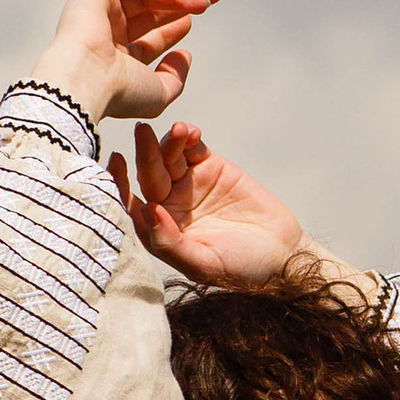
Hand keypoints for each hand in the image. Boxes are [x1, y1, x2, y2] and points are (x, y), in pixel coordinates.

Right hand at [33, 0, 225, 124]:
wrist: (88, 81)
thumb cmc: (118, 93)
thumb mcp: (159, 94)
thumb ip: (175, 78)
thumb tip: (184, 56)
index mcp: (118, 55)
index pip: (152, 31)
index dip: (178, 19)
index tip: (201, 11)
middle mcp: (108, 30)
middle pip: (151, 4)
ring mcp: (99, 9)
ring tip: (200, 1)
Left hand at [114, 118, 310, 288]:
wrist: (282, 252)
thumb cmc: (241, 268)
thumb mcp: (204, 264)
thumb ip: (171, 243)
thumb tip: (146, 211)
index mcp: (160, 230)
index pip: (131, 204)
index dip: (119, 184)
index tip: (117, 162)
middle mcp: (168, 205)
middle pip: (148, 175)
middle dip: (145, 153)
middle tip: (142, 132)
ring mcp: (188, 184)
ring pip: (168, 157)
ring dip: (168, 141)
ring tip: (180, 131)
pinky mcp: (210, 168)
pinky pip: (191, 148)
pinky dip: (188, 138)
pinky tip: (191, 132)